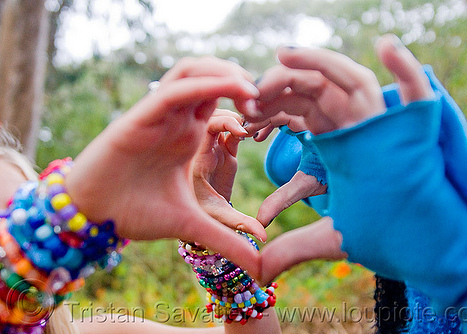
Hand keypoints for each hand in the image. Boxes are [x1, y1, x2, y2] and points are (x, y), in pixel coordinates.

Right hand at [65, 56, 261, 276]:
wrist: (94, 216)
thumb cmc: (136, 213)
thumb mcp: (193, 224)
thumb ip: (226, 240)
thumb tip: (261, 269)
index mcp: (190, 137)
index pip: (224, 104)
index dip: (250, 104)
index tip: (270, 119)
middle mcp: (178, 120)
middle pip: (212, 76)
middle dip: (243, 80)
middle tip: (266, 99)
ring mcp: (161, 115)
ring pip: (193, 70)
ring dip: (224, 72)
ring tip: (251, 91)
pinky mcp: (141, 116)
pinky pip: (175, 89)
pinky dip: (203, 83)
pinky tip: (227, 89)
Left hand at [192, 109, 266, 241]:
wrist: (186, 219)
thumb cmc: (198, 220)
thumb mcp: (217, 219)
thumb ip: (240, 224)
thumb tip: (263, 236)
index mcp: (196, 158)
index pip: (206, 126)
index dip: (224, 122)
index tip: (243, 131)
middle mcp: (200, 147)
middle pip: (211, 112)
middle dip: (233, 112)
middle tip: (252, 121)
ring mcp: (211, 146)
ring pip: (220, 115)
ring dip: (238, 117)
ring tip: (256, 125)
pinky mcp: (222, 150)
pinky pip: (230, 128)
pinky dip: (242, 126)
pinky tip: (255, 133)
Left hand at [259, 34, 433, 281]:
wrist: (410, 237)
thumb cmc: (370, 227)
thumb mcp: (324, 225)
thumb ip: (289, 229)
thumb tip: (255, 266)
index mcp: (328, 138)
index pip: (292, 112)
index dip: (264, 112)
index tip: (243, 123)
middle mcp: (348, 122)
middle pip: (308, 88)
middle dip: (276, 87)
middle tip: (249, 97)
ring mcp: (375, 118)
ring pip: (344, 79)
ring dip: (315, 62)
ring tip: (282, 55)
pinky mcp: (406, 123)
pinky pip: (410, 85)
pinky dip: (405, 65)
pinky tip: (390, 45)